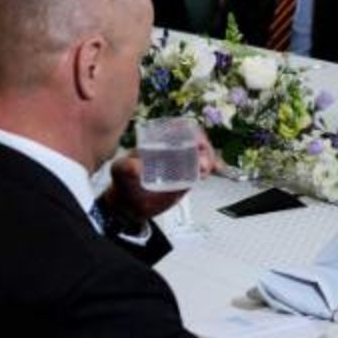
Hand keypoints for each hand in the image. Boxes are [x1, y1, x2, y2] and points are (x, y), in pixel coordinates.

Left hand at [100, 127, 218, 219]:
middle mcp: (171, 149)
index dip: (190, 132)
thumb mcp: (120, 173)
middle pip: (195, 140)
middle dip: (204, 147)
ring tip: (206, 170)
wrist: (128, 208)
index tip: (196, 142)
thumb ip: (125, 167)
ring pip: (202, 153)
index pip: (178, 129)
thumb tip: (138, 166)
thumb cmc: (123, 185)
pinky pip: (203, 167)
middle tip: (203, 162)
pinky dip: (213, 165)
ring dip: (210, 157)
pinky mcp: (187, 176)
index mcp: (156, 142)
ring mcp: (180, 162)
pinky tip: (217, 169)